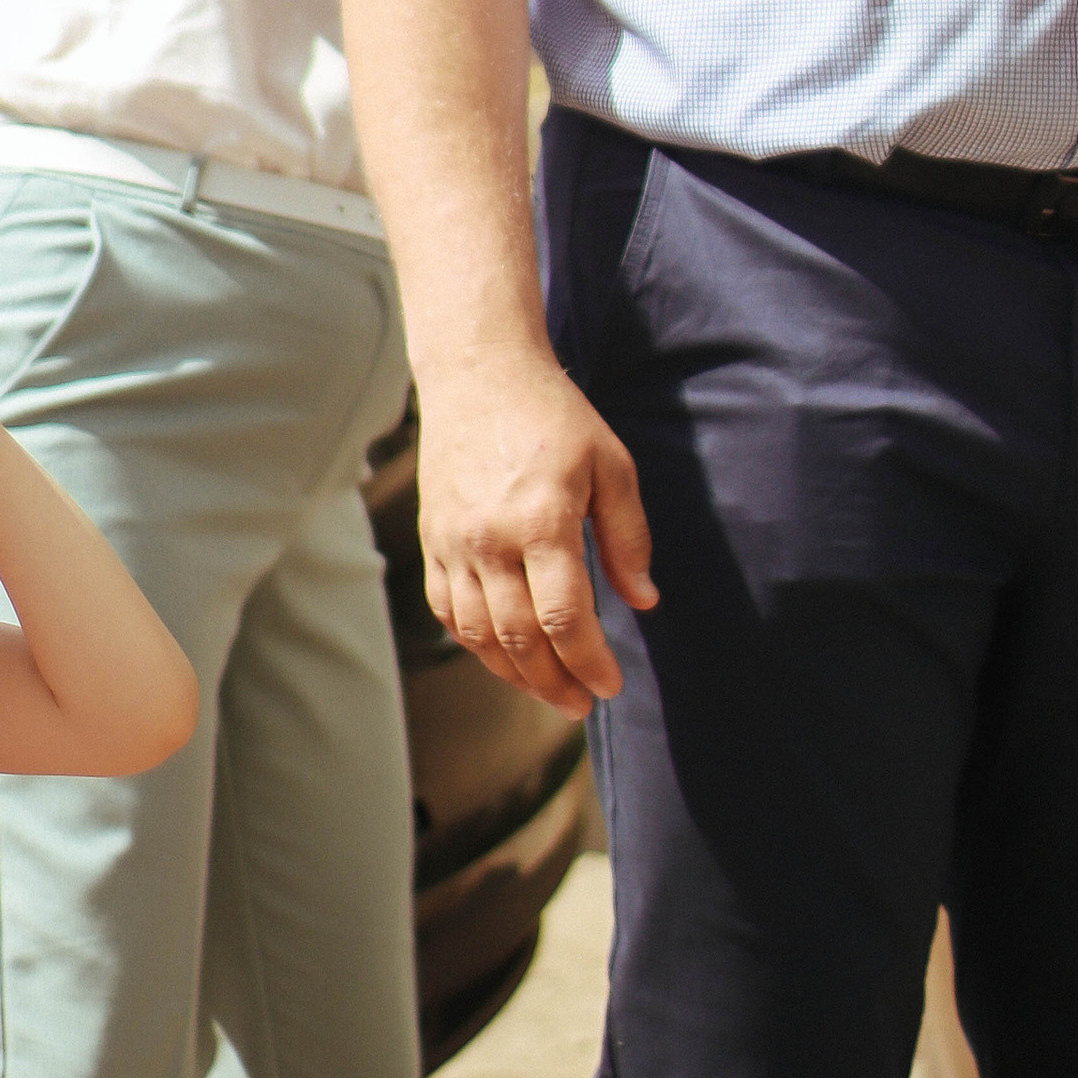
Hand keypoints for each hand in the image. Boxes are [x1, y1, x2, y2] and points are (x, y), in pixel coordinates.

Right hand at [418, 348, 657, 719]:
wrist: (481, 373)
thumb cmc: (555, 416)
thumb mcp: (611, 464)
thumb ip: (629, 536)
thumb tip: (644, 601)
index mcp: (542, 520)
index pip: (566, 618)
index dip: (590, 662)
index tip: (612, 684)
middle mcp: (490, 539)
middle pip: (521, 640)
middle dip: (556, 683)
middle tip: (583, 703)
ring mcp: (454, 543)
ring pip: (480, 637)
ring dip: (516, 676)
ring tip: (550, 691)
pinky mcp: (432, 540)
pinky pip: (448, 612)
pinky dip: (476, 645)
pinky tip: (504, 657)